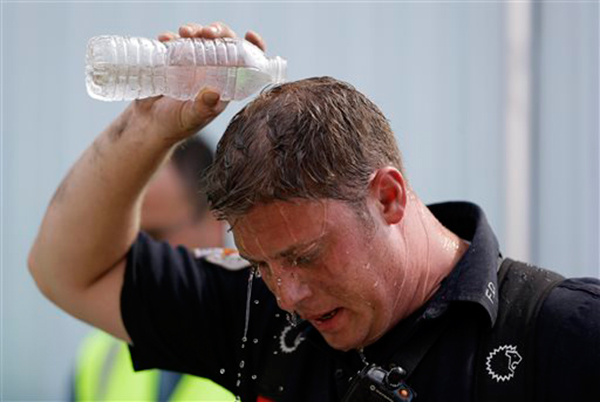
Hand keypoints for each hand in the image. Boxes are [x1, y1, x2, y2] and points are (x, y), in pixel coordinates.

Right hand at [126, 22, 266, 143]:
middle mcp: (211, 71)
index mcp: (224, 83)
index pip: (244, 62)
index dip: (252, 47)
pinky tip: (165, 39)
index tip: (250, 36)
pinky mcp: (172, 60)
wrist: (148, 125)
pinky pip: (175, 42)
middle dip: (217, 32)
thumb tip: (214, 93)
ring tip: (184, 33)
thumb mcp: (192, 118)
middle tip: (207, 32)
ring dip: (194, 30)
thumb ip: (203, 108)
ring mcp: (192, 64)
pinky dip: (171, 37)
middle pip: (222, 43)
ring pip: (199, 38)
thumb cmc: (175, 126)